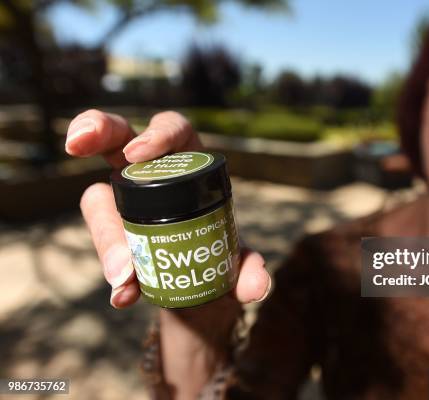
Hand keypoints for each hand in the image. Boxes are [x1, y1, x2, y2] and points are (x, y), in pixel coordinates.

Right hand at [65, 110, 271, 307]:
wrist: (199, 290)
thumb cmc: (219, 256)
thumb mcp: (238, 263)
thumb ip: (249, 270)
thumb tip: (257, 285)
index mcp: (192, 165)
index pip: (175, 130)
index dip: (156, 134)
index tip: (136, 154)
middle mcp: (153, 174)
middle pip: (118, 136)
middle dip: (94, 127)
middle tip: (76, 144)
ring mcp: (126, 201)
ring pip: (97, 196)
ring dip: (107, 235)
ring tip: (127, 277)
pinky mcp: (112, 232)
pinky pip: (102, 240)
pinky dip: (111, 265)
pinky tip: (124, 295)